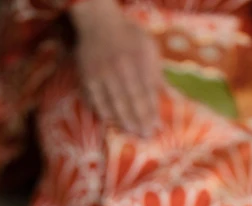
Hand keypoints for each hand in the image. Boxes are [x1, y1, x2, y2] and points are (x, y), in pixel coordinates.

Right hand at [72, 0, 161, 137]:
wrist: (98, 22)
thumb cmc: (128, 37)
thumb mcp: (148, 46)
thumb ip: (155, 69)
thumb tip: (163, 93)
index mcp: (138, 59)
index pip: (147, 91)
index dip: (152, 111)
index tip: (157, 126)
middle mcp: (120, 67)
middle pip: (131, 100)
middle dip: (140, 120)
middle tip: (146, 136)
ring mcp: (102, 74)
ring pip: (114, 103)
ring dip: (124, 121)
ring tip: (132, 133)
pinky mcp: (88, 78)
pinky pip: (96, 100)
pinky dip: (105, 113)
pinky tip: (112, 122)